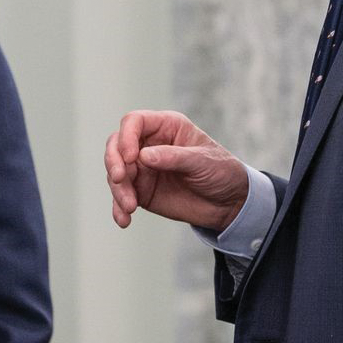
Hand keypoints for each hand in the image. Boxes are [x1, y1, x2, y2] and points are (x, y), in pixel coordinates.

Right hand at [104, 109, 248, 231]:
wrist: (229, 203)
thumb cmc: (221, 172)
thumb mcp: (203, 161)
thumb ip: (174, 157)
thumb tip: (143, 156)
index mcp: (165, 127)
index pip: (134, 122)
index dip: (127, 136)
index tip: (130, 157)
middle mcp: (149, 145)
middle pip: (117, 145)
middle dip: (113, 162)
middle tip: (120, 179)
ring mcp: (142, 168)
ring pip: (115, 173)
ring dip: (118, 190)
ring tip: (130, 207)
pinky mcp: (141, 191)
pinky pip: (121, 197)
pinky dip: (118, 208)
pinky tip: (124, 220)